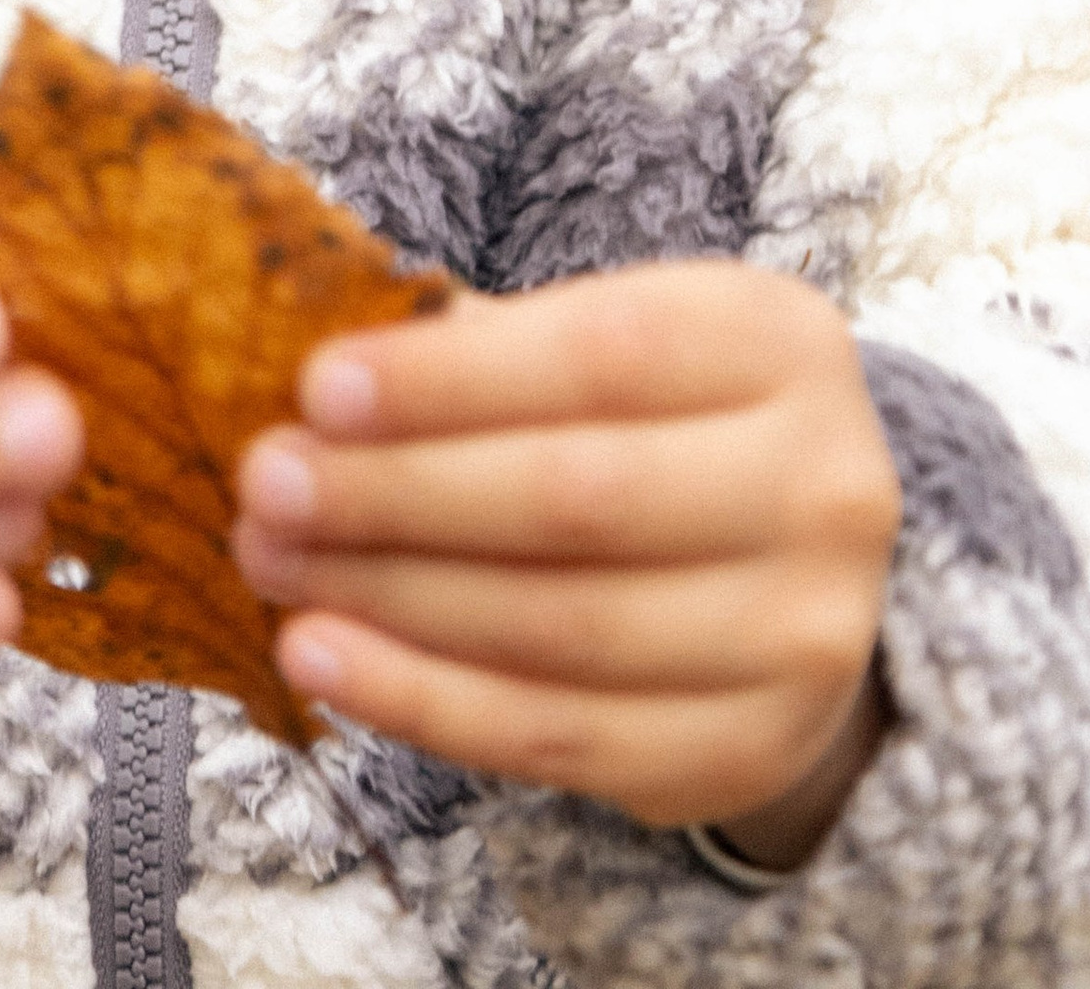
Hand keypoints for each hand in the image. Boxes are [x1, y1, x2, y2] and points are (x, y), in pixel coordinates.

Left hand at [231, 262, 896, 864]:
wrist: (787, 572)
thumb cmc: (659, 424)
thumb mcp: (615, 342)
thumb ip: (487, 353)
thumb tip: (316, 388)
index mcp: (782, 343)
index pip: (604, 355)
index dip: (450, 379)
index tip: (317, 388)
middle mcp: (824, 487)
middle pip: (578, 497)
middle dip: (398, 492)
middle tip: (265, 482)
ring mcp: (801, 634)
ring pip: (560, 626)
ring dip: (390, 599)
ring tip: (272, 565)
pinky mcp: (744, 748)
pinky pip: (558, 734)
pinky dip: (422, 701)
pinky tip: (324, 658)